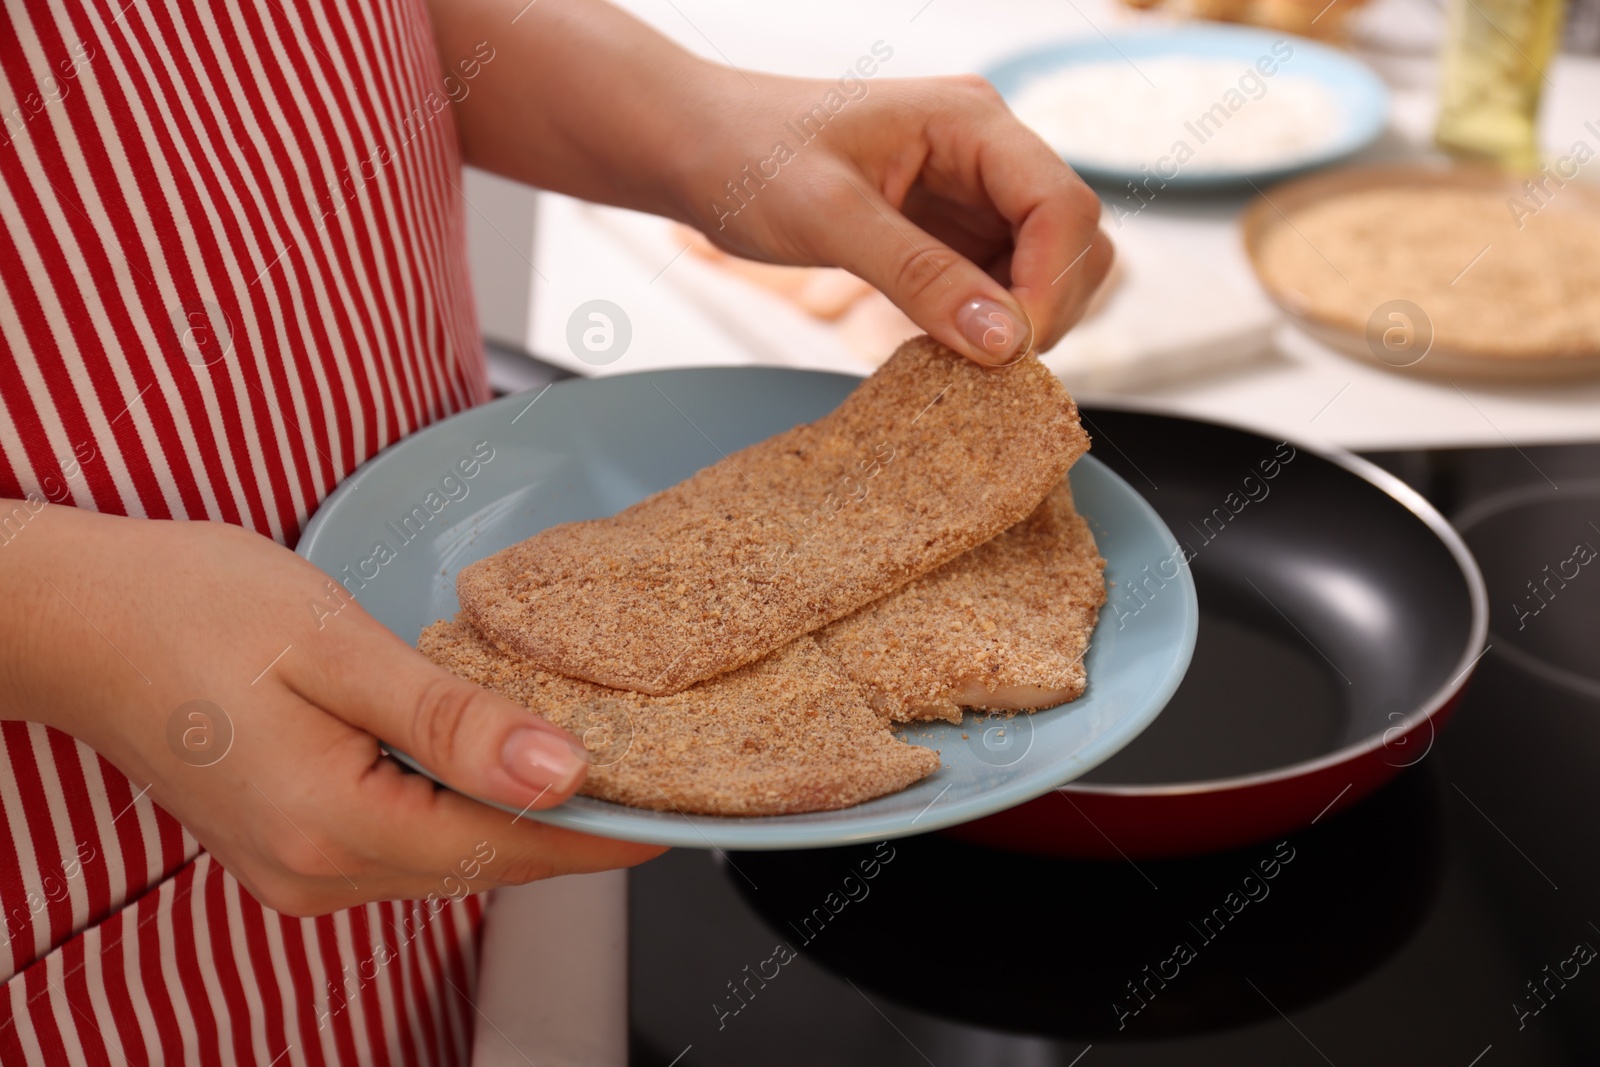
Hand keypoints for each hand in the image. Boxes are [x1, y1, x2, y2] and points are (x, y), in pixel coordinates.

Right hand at [1, 504, 663, 916]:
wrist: (77, 619)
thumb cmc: (189, 608)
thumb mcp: (335, 647)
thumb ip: (452, 718)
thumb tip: (561, 771)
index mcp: (332, 826)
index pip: (508, 845)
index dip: (602, 830)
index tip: (676, 809)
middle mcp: (317, 871)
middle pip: (486, 862)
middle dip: (573, 829)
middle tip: (656, 779)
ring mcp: (299, 869)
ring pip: (450, 858)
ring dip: (521, 819)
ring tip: (598, 768)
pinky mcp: (292, 847)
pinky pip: (409, 844)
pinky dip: (465, 812)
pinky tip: (498, 768)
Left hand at [429, 0, 1109, 367]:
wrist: (697, 149)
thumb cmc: (749, 159)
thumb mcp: (829, 219)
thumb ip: (920, 277)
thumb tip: (1004, 341)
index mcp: (972, 121)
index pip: (1063, 205)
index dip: (1051, 286)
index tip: (1009, 352)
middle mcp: (987, 152)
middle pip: (1075, 240)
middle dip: (1046, 307)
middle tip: (984, 365)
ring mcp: (973, 193)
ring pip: (1048, 269)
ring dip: (1021, 321)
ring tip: (958, 359)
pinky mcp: (951, 231)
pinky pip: (1000, 285)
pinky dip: (987, 324)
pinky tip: (941, 346)